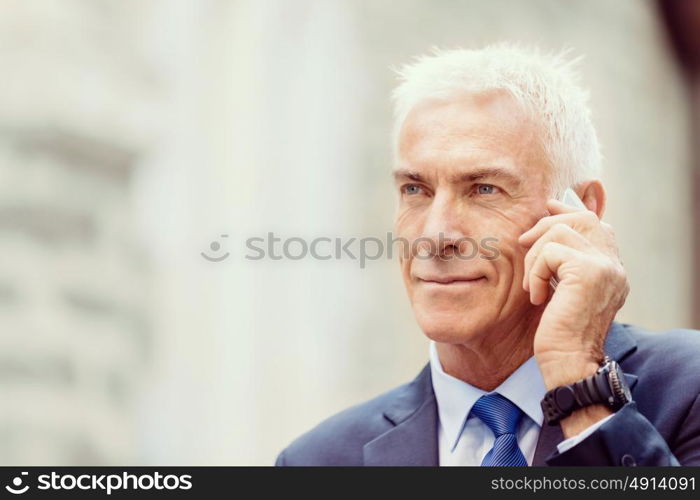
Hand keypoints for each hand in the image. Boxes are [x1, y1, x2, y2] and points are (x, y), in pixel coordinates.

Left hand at [518, 199, 628, 389]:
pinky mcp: (588, 272)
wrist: (569, 363)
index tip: (547, 210)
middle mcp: (615, 266)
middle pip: (581, 218)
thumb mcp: (564, 291)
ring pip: (560, 230)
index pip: (596, 224)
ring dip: (535, 255)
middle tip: (525, 243)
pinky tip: (537, 296)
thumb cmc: (560, 333)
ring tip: (533, 283)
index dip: (568, 213)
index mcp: (612, 270)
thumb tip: (549, 221)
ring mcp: (605, 267)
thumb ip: (564, 261)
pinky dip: (535, 272)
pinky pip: (550, 251)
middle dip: (546, 225)